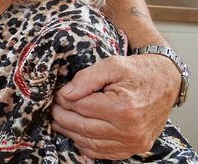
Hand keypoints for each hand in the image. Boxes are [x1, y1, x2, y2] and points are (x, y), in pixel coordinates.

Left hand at [52, 54, 178, 158]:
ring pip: (90, 143)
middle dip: (62, 117)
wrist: (166, 82)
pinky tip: (76, 134)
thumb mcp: (112, 65)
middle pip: (83, 127)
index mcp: (124, 108)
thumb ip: (86, 78)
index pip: (81, 107)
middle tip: (53, 108)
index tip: (56, 95)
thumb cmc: (138, 72)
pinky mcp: (135, 147)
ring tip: (58, 121)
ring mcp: (134, 142)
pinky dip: (86, 146)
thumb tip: (65, 93)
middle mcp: (131, 129)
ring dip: (70, 133)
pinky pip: (104, 153)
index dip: (64, 100)